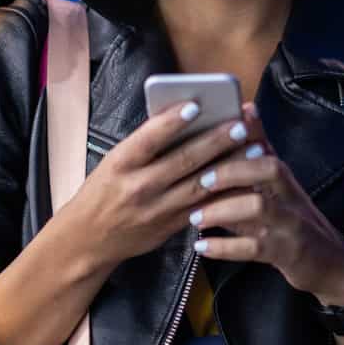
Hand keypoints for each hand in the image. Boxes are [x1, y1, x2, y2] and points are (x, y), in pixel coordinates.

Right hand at [66, 99, 256, 269]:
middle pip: (183, 161)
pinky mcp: (171, 226)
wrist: (89, 239)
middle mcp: (139, 186)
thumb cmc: (103, 191)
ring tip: (254, 148)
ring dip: (230, 166)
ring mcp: (157, 209)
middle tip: (240, 124)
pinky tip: (247, 180)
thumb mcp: (114, 162)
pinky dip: (227, 193)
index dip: (171, 123)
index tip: (195, 105)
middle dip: (215, 142)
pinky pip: (204, 207)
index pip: (148, 139)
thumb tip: (184, 118)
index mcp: (121, 164)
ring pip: (200, 184)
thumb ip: (145, 145)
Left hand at [188, 103, 343, 305]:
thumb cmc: (294, 224)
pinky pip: (255, 248)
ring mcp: (291, 223)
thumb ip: (252, 167)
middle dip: (233, 169)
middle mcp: (291, 195)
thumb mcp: (277, 193)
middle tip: (201, 179)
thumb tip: (232, 131)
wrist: (332, 265)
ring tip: (195, 217)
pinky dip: (226, 247)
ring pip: (260, 207)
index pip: (265, 148)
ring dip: (223, 210)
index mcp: (284, 178)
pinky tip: (203, 247)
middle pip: (269, 168)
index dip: (242, 136)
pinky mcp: (287, 253)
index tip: (211, 130)